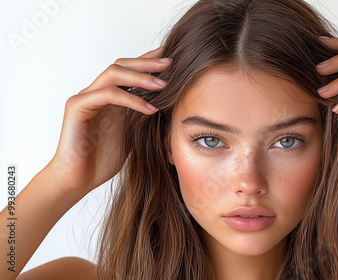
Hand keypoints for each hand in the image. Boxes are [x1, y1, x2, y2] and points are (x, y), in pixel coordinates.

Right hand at [46, 47, 171, 195]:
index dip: (148, 61)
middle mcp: (96, 92)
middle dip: (147, 63)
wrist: (79, 179)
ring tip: (163, 85)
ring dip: (140, 77)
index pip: (129, 71)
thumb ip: (145, 117)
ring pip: (113, 74)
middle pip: (121, 65)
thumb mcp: (134, 134)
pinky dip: (131, 99)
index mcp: (109, 97)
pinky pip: (107, 94)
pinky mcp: (77, 106)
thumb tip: (172, 106)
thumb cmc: (103, 159)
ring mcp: (85, 97)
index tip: (171, 58)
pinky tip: (149, 109)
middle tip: (170, 63)